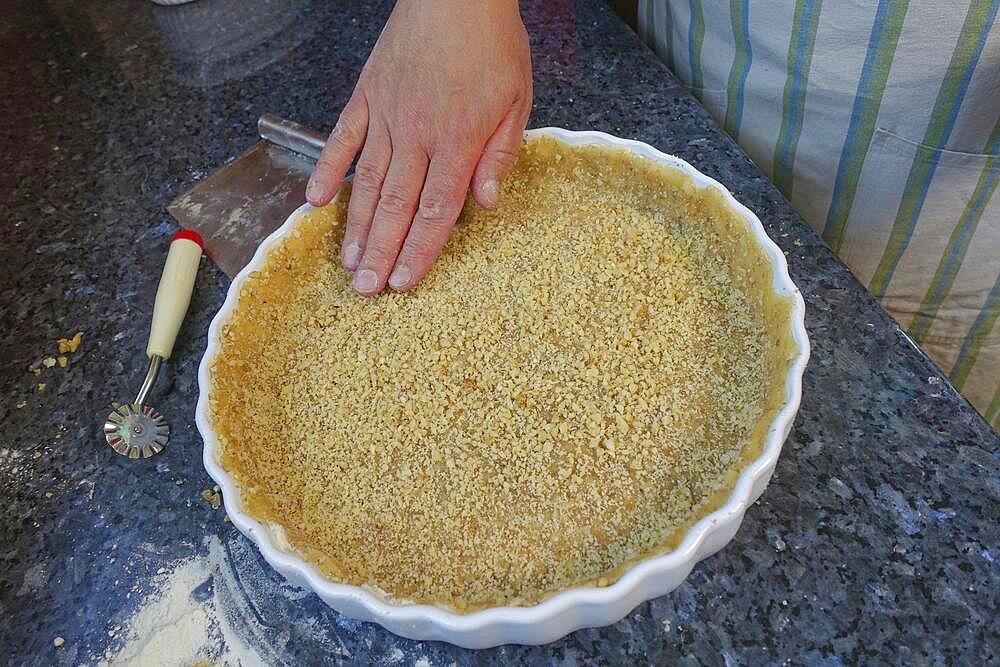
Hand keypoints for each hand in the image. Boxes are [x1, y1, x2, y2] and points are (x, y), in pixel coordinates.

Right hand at [306, 0, 532, 294]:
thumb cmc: (491, 45)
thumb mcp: (517, 100)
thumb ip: (499, 154)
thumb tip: (487, 203)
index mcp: (457, 142)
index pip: (436, 211)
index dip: (418, 251)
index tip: (403, 282)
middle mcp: (416, 135)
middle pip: (396, 206)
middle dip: (380, 252)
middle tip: (364, 289)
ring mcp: (386, 116)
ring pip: (367, 182)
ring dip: (357, 225)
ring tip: (347, 261)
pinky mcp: (366, 96)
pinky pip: (342, 139)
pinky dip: (327, 170)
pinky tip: (315, 201)